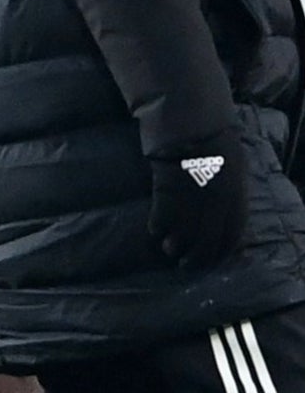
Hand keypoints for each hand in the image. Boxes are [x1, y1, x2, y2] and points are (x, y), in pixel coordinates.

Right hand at [148, 140, 247, 267]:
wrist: (192, 128)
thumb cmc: (217, 147)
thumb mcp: (234, 172)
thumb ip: (231, 197)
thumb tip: (223, 219)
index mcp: (236, 198)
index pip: (232, 234)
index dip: (221, 250)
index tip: (211, 259)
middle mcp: (215, 203)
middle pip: (207, 240)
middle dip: (197, 256)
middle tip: (186, 264)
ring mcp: (190, 199)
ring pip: (183, 233)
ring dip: (176, 244)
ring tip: (170, 250)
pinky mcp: (167, 193)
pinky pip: (161, 218)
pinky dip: (158, 226)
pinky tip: (156, 230)